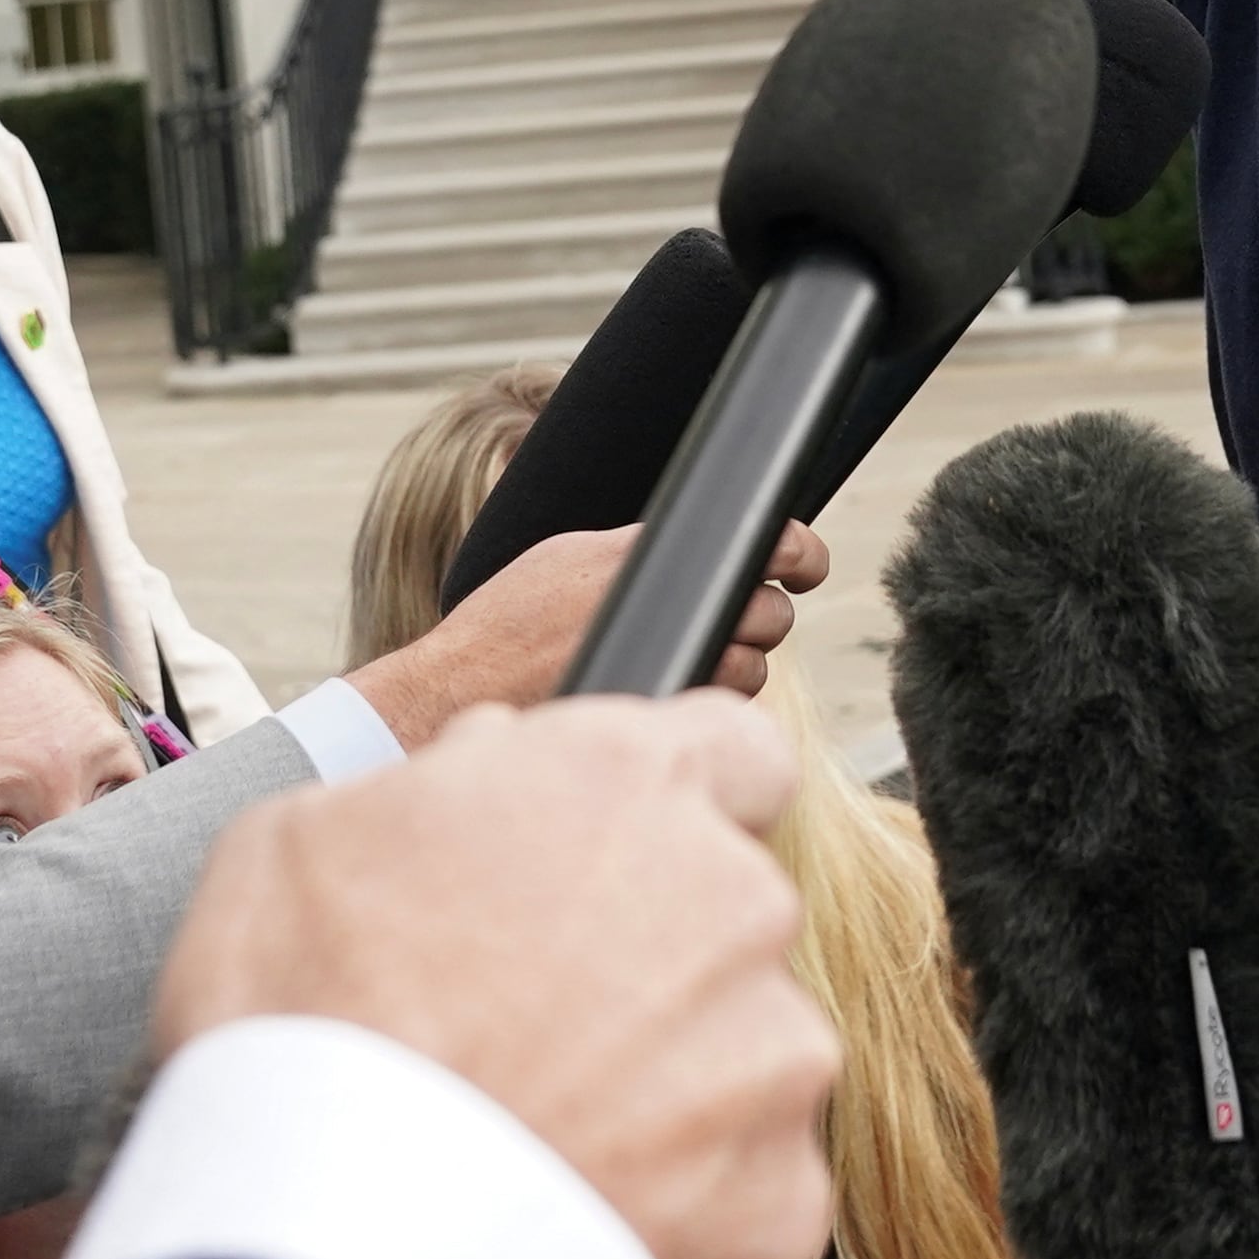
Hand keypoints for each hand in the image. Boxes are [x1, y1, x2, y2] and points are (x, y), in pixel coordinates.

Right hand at [154, 688, 831, 1258]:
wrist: (340, 1256)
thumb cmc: (300, 1029)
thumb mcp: (302, 835)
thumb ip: (440, 778)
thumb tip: (498, 765)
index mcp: (627, 783)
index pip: (732, 749)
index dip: (670, 803)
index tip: (614, 857)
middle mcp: (733, 901)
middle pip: (732, 911)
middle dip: (652, 955)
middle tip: (530, 1023)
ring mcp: (772, 1055)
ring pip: (745, 1051)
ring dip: (672, 1081)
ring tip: (537, 1134)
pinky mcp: (784, 1196)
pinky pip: (747, 1182)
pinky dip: (683, 1201)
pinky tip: (573, 1210)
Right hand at [344, 518, 829, 737]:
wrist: (454, 692)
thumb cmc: (502, 626)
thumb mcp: (566, 559)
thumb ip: (637, 554)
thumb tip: (696, 554)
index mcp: (644, 553)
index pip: (768, 542)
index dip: (800, 551)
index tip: (804, 562)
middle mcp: (666, 604)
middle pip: (770, 613)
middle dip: (758, 619)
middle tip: (725, 622)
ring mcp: (671, 664)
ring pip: (754, 670)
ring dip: (733, 667)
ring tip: (675, 663)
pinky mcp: (668, 716)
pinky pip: (718, 710)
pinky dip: (703, 704)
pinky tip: (657, 693)